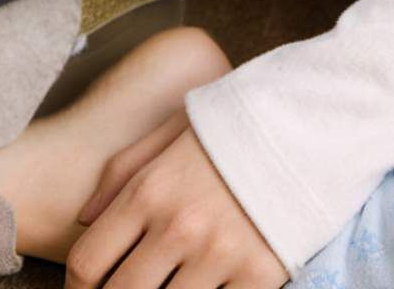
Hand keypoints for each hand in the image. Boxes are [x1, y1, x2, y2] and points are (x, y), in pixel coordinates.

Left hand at [65, 106, 289, 288]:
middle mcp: (178, 226)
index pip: (88, 262)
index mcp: (150, 190)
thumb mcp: (174, 130)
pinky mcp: (258, 276)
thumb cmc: (236, 126)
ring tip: (169, 285)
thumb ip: (122, 171)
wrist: (311, 121)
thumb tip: (82, 219)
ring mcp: (219, 254)